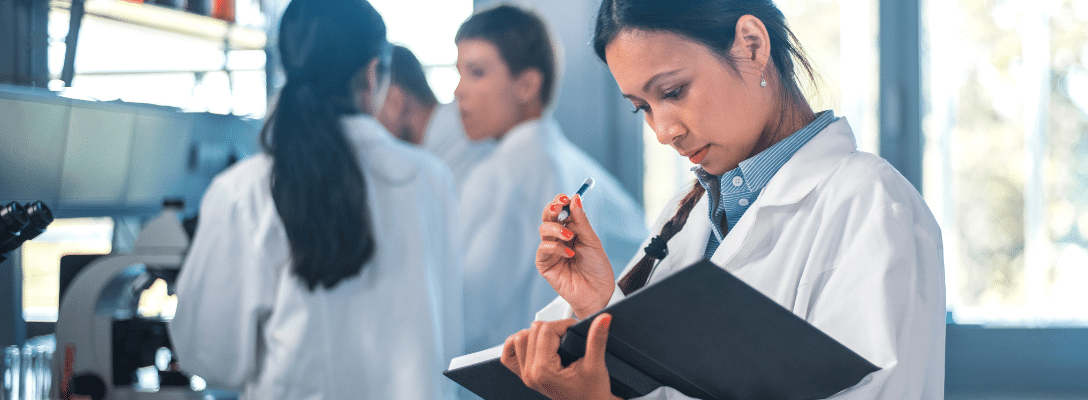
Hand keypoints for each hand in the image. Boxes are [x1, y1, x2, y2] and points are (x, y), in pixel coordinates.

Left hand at [501, 315, 619, 399]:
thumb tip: (603, 318)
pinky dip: (518, 345)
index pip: (546, 330)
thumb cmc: (593, 392)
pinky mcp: (525, 376)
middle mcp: (530, 373)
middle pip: (533, 331)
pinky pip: (508, 356)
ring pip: (520, 339)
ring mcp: (525, 376)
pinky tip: (533, 344)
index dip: (564, 324)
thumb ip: (597, 339)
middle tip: (568, 335)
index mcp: (544, 371)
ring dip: (536, 334)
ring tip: (554, 339)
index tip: (575, 329)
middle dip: (553, 328)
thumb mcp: (596, 364)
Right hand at [537, 194, 614, 318]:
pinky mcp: (545, 264)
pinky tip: (569, 253)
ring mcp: (551, 250)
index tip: (566, 197)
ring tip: (570, 237)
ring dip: (556, 229)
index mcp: (571, 229)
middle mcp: (558, 237)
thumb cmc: (597, 268)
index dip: (560, 201)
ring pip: (544, 229)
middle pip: (548, 216)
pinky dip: (555, 247)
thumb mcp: (592, 240)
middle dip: (553, 209)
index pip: (561, 210)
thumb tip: (575, 198)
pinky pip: (544, 248)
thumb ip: (581, 221)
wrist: (598, 292)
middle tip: (560, 207)